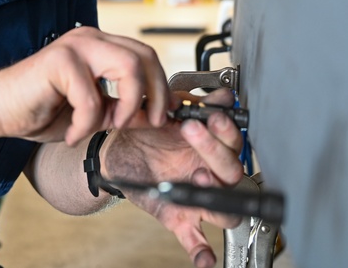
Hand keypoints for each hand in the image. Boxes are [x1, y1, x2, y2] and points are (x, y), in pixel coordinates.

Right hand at [0, 26, 171, 146]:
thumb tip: (156, 117)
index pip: (146, 56)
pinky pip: (92, 97)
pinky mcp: (59, 60)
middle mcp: (90, 38)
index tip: (162, 115)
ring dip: (128, 105)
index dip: (160, 86)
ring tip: (112, 125)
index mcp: (100, 46)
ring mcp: (75, 46)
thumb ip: (121, 111)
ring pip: (128, 67)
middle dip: (154, 94)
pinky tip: (72, 135)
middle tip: (150, 122)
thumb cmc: (39, 110)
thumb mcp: (93, 114)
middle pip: (144, 56)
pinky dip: (86, 124)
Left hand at [104, 89, 245, 267]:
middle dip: (215, 150)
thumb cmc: (145, 131)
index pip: (233, 143)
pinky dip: (202, 252)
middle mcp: (208, 174)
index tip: (212, 117)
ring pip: (223, 207)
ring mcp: (195, 198)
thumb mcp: (164, 111)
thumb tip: (220, 96)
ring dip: (215, 197)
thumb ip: (190, 104)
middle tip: (191, 129)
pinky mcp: (179, 218)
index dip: (226, 132)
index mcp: (209, 148)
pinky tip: (205, 260)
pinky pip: (196, 240)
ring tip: (197, 178)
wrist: (115, 149)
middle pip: (232, 171)